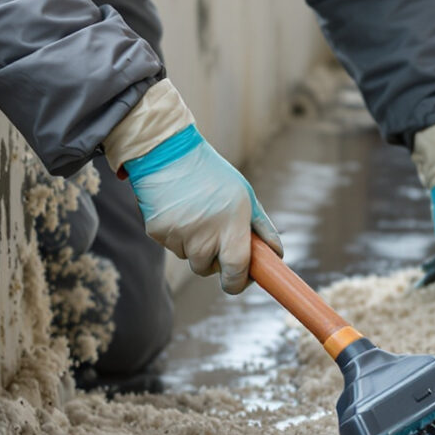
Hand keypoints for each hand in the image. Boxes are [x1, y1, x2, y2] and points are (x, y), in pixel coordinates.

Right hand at [122, 126, 281, 293]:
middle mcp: (204, 236)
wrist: (168, 153)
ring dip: (195, 245)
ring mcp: (179, 236)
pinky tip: (179, 210)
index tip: (240, 277)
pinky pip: (172, 245)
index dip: (238, 281)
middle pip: (208, 269)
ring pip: (190, 257)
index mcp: (231, 227)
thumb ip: (261, 227)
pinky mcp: (158, 233)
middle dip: (214, 258)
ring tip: (196, 213)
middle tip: (216, 231)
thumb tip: (276, 254)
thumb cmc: (212, 174)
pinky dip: (177, 234)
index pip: (236, 273)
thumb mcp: (245, 195)